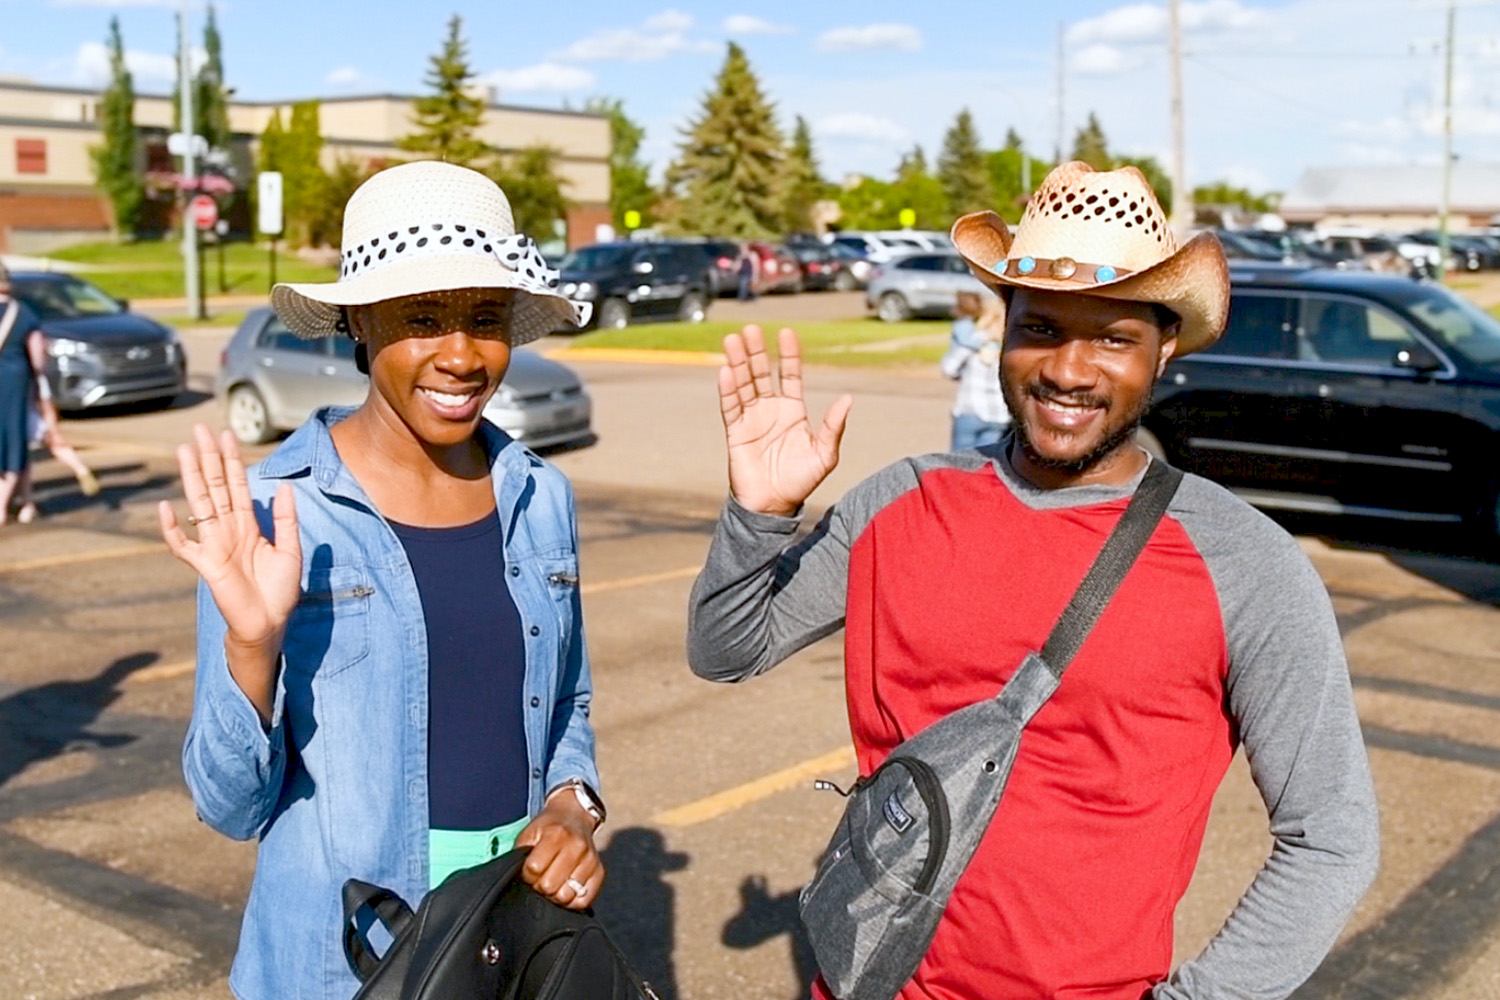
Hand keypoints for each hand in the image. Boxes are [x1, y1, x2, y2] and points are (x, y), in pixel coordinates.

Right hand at [158, 425, 301, 710]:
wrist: (270, 623)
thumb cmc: (280, 590)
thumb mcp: (291, 550)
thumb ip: (285, 519)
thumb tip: (283, 487)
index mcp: (248, 525)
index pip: (237, 485)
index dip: (232, 461)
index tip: (227, 435)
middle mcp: (228, 530)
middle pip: (215, 487)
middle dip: (208, 458)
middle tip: (200, 430)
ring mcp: (214, 546)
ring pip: (200, 505)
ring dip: (192, 478)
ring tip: (184, 452)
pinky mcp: (206, 566)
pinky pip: (184, 546)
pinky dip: (172, 529)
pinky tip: (166, 509)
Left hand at [516, 793, 603, 910]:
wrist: (574, 816)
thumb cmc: (548, 828)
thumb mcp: (530, 833)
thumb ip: (521, 854)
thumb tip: (515, 877)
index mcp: (556, 835)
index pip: (534, 869)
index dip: (527, 874)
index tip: (529, 870)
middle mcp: (577, 847)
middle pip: (549, 886)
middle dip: (540, 886)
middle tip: (541, 877)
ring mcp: (590, 860)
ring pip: (566, 896)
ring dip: (556, 894)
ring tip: (554, 883)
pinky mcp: (600, 872)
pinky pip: (584, 900)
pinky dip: (572, 900)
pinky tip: (567, 889)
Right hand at [717, 326, 852, 516]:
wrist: (773, 506)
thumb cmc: (801, 481)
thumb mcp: (824, 455)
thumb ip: (833, 427)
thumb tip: (848, 399)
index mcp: (793, 411)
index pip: (790, 375)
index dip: (789, 355)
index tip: (786, 332)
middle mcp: (771, 410)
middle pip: (762, 373)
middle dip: (757, 352)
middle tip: (751, 329)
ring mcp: (751, 419)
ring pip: (743, 384)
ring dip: (738, 362)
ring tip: (733, 340)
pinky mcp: (735, 432)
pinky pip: (730, 407)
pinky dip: (728, 389)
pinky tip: (726, 371)